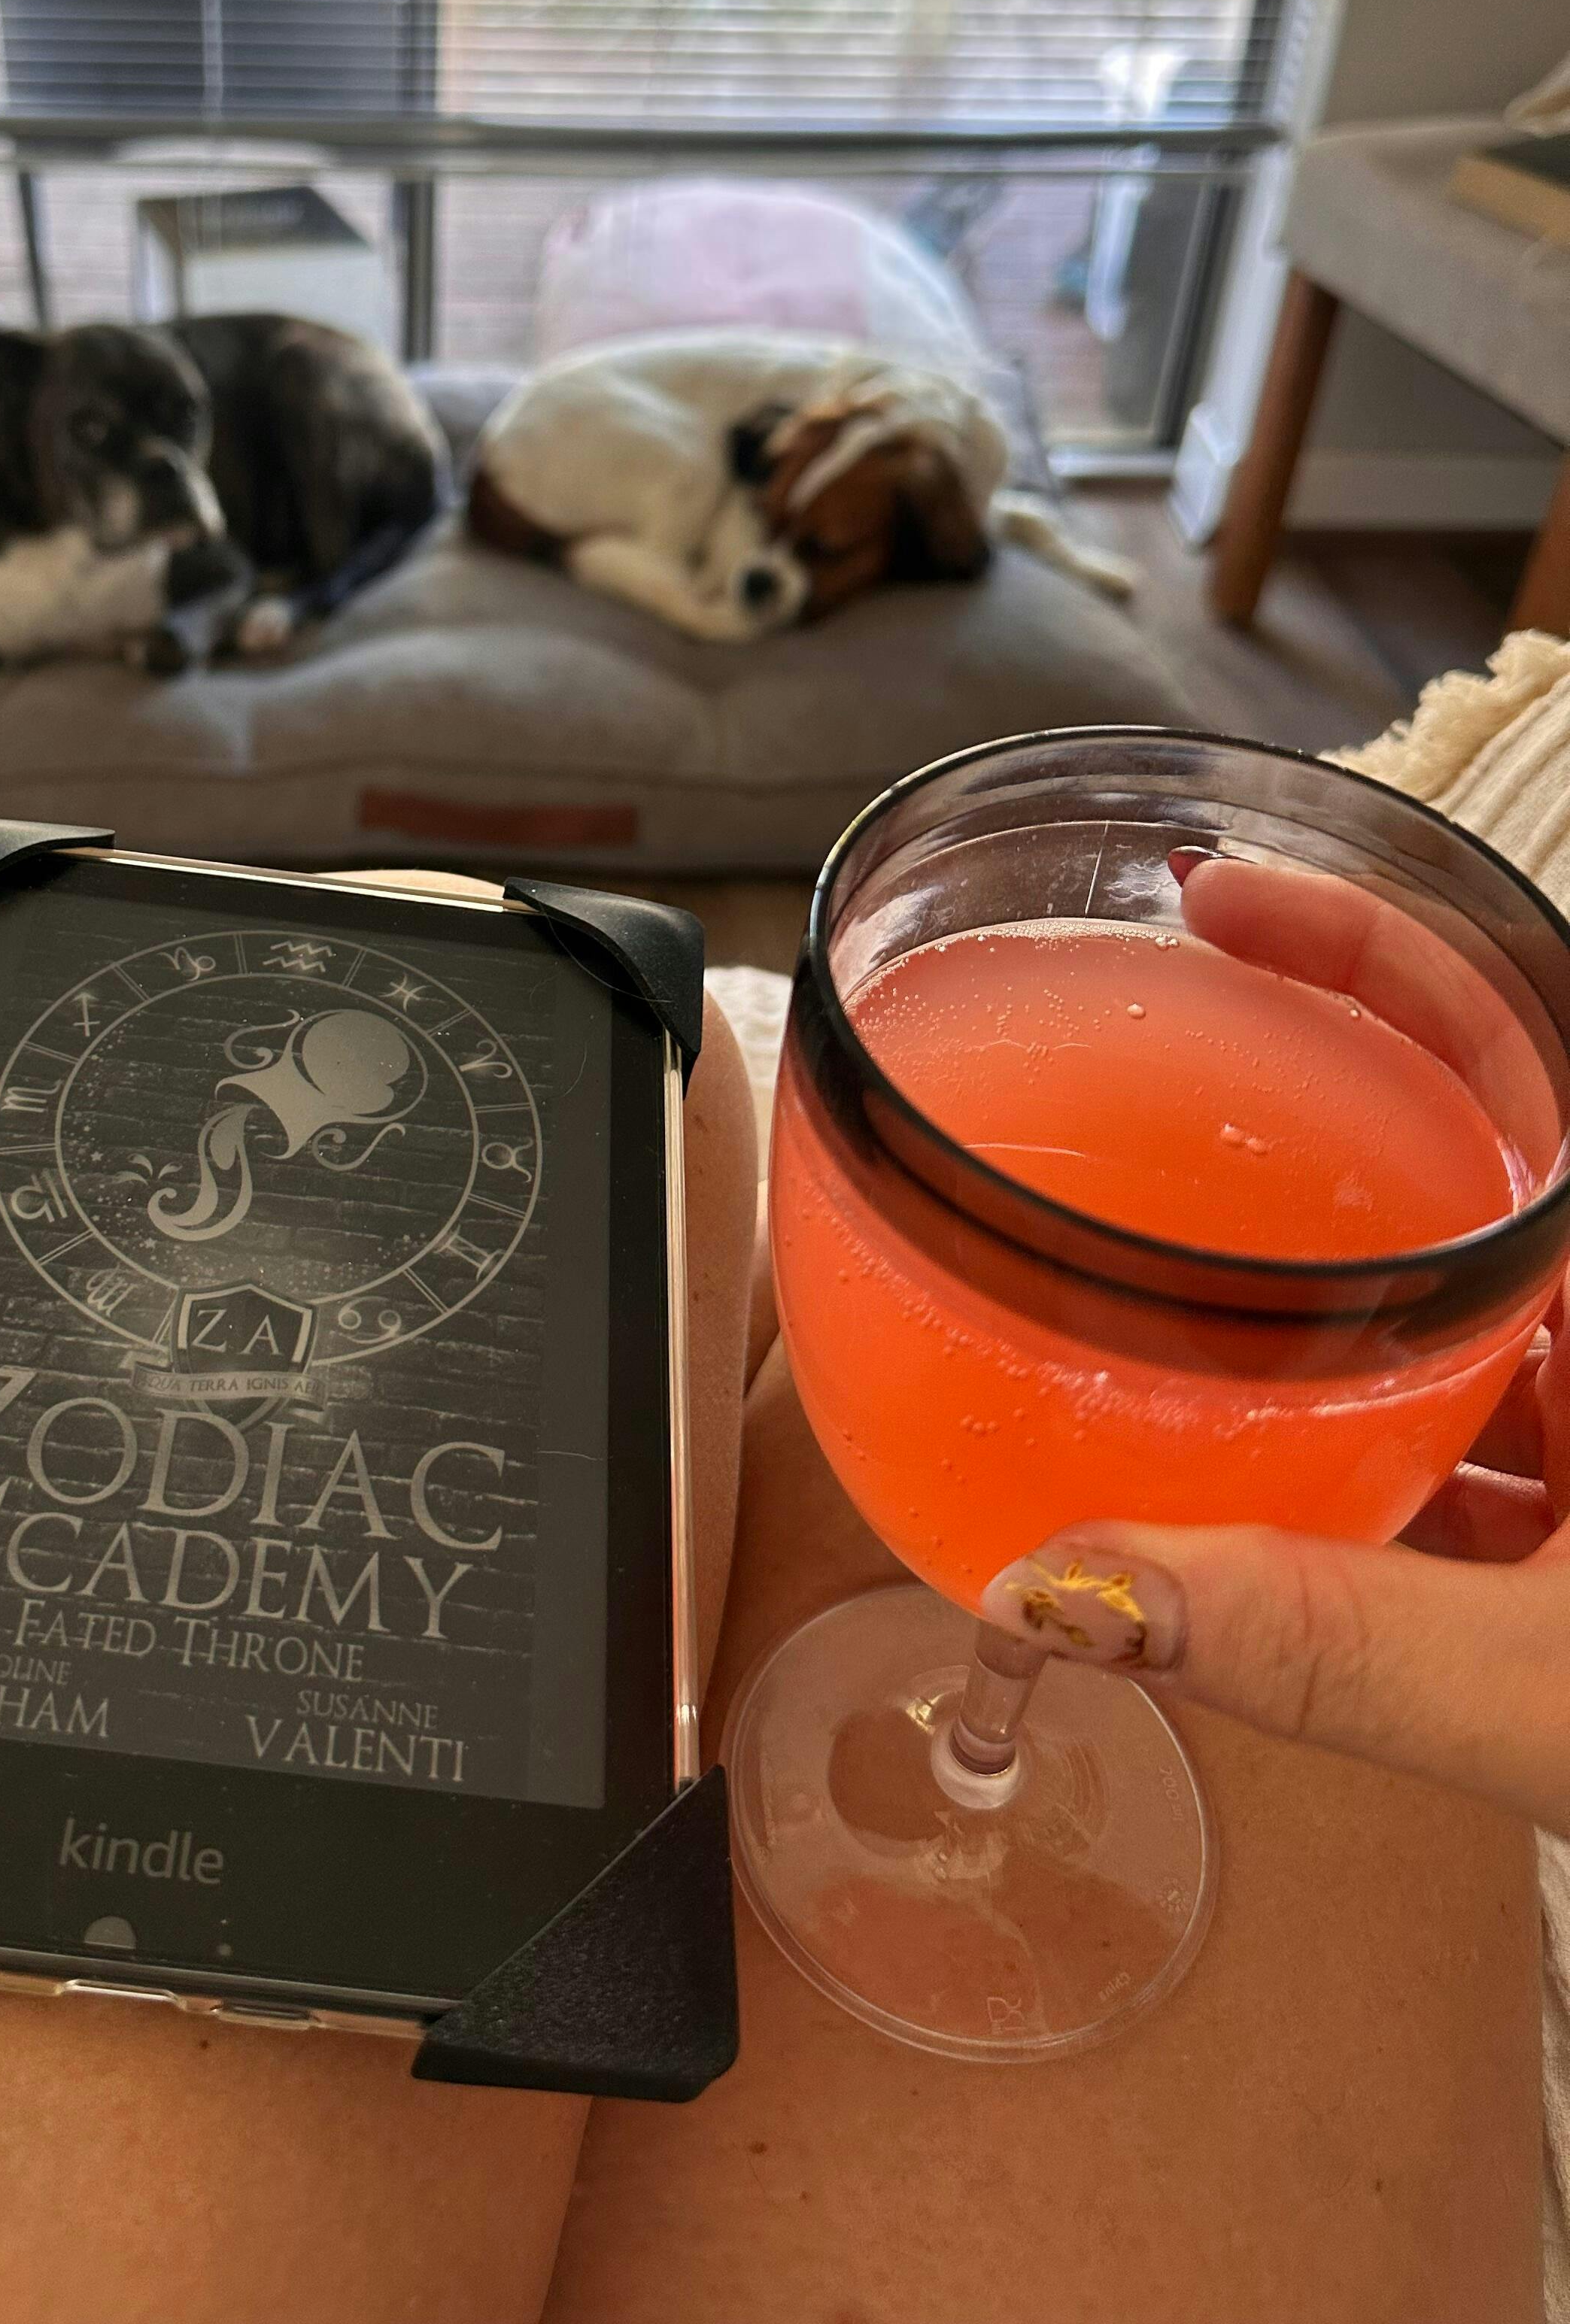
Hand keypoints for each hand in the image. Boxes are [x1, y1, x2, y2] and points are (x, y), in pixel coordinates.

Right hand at [980, 850, 1569, 1833]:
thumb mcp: (1564, 1691)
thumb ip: (1325, 1638)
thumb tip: (1073, 1587)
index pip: (1523, 1028)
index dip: (1370, 942)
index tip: (1219, 902)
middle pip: (1486, 1139)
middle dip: (1319, 1097)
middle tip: (1156, 1075)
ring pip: (1486, 1288)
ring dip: (1343, 1289)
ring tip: (1181, 1295)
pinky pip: (1502, 1411)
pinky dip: (1392, 1425)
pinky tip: (1290, 1497)